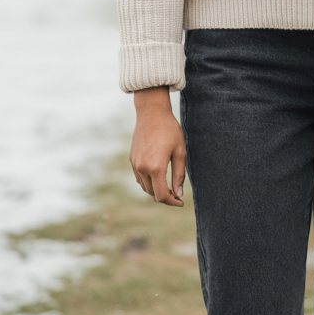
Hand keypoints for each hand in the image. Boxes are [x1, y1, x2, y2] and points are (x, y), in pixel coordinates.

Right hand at [130, 86, 185, 205]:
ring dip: (156, 190)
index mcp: (156, 168)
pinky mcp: (132, 159)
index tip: (181, 201)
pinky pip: (139, 178)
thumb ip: (179, 174)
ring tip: (168, 186)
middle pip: (152, 193)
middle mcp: (142, 168)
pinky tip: (157, 176)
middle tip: (177, 193)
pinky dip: (148, 182)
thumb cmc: (169, 130)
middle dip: (165, 197)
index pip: (162, 196)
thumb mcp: (179, 151)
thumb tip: (179, 194)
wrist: (152, 112)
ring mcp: (135, 164)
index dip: (172, 202)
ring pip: (144, 187)